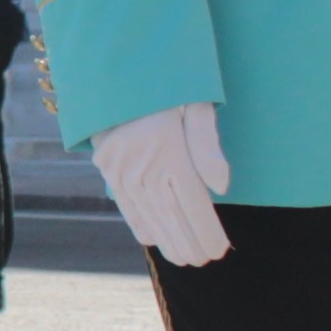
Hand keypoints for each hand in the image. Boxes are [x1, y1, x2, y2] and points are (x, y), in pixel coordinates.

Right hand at [88, 99, 233, 267]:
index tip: (220, 250)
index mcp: (169, 153)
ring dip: (166, 240)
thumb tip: (222, 189)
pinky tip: (153, 239)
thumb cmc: (165, 85)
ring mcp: (121, 170)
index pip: (193, 205)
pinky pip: (125, 204)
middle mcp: (144, 167)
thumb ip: (208, 146)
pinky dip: (140, 224)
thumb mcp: (195, 103)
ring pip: (148, 216)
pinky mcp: (108, 168)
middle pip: (171, 217)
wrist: (115, 71)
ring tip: (182, 258)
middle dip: (189, 243)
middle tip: (204, 260)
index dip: (207, 232)